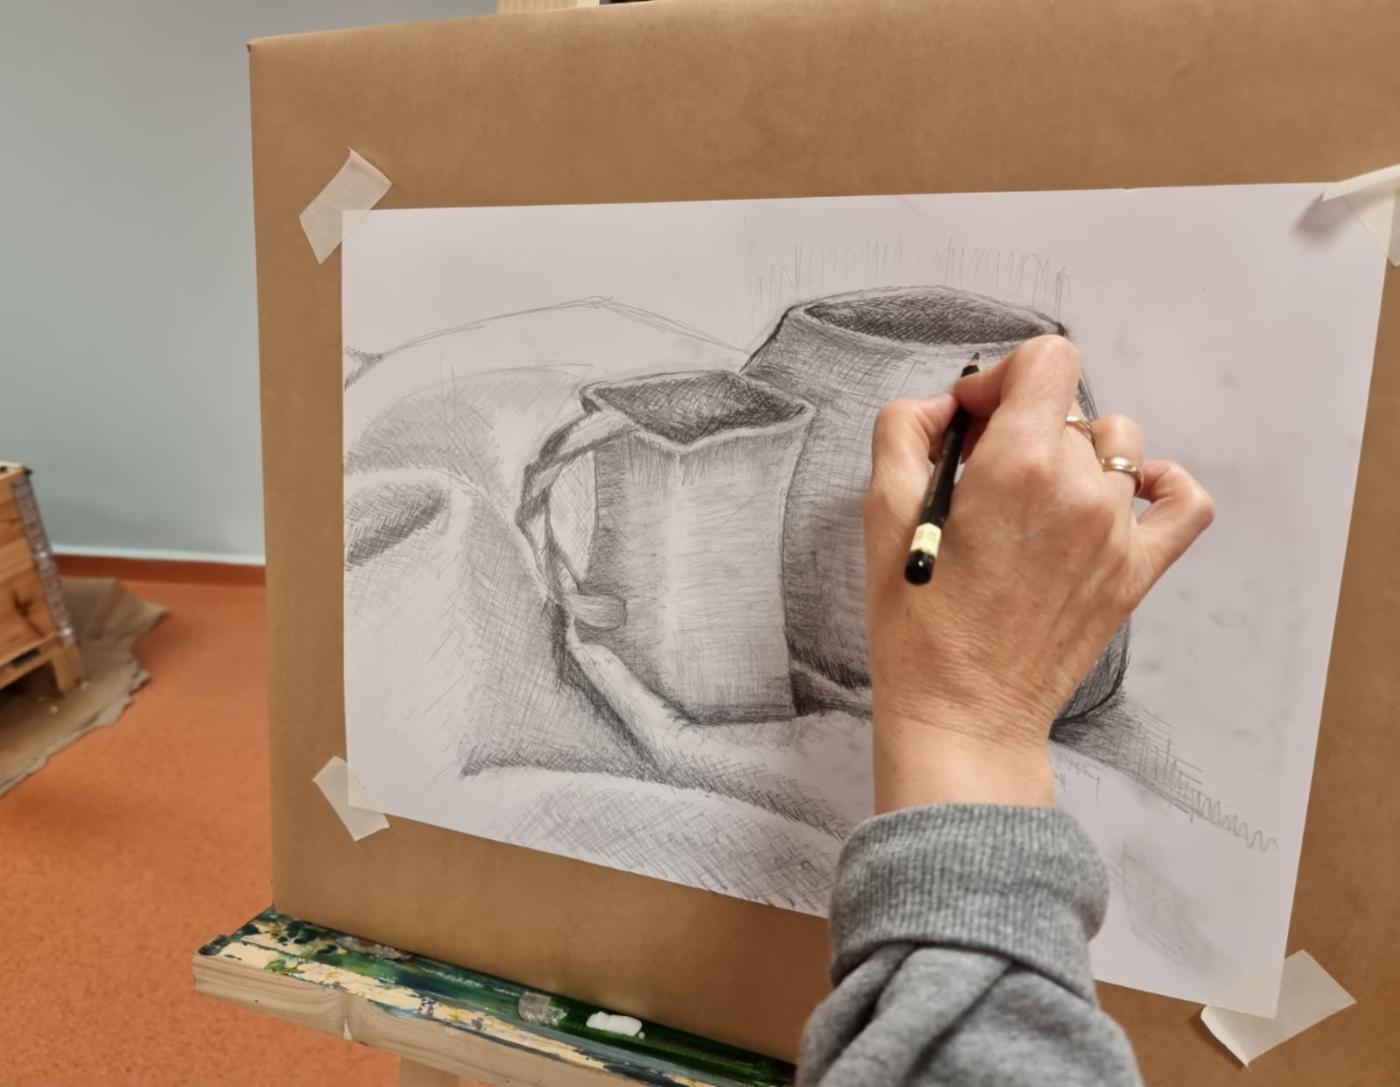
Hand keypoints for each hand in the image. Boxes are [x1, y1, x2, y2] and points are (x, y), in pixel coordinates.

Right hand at [863, 335, 1214, 810]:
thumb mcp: (881, 513)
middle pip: (1068, 408)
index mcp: (1017, 464)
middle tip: (981, 479)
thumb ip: (904, 430)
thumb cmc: (917, 623)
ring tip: (1034, 502)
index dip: (1003, 376)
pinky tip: (1120, 498)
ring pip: (1117, 446)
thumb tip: (944, 404)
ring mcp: (1118, 530)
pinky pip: (1184, 502)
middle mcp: (1080, 487)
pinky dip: (1160, 485)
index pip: (1048, 360)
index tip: (972, 420)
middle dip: (1021, 425)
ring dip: (1073, 456)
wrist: (964, 712)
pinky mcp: (1138, 570)